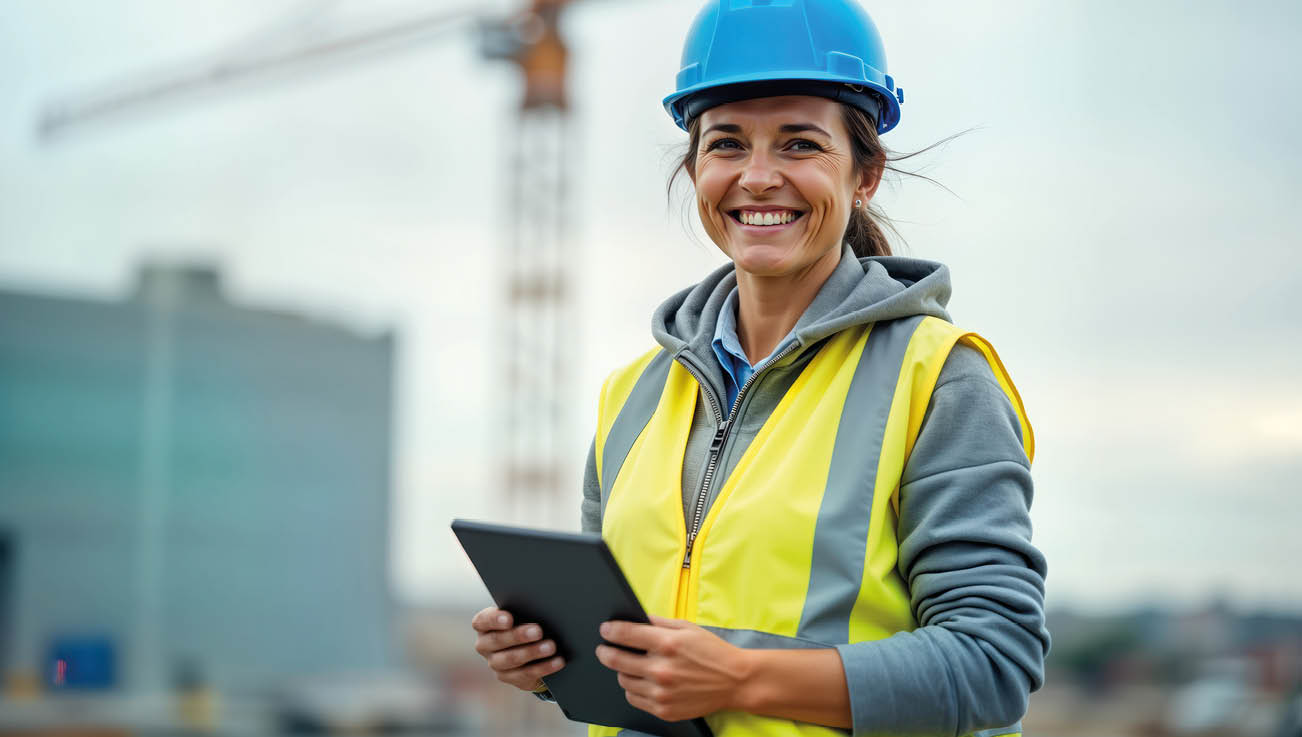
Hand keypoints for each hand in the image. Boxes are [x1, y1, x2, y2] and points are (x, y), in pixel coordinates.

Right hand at [471, 607, 564, 691]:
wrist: (529, 648)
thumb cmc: (523, 622)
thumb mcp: (520, 615)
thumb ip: (522, 610)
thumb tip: (540, 606)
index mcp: (484, 625)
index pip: (482, 621)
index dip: (494, 620)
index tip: (509, 619)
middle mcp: (485, 645)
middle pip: (498, 640)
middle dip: (518, 636)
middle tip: (538, 631)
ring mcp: (495, 663)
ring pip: (511, 659)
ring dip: (532, 652)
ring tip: (551, 646)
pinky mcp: (509, 677)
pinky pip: (526, 674)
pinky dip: (543, 667)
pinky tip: (557, 662)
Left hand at [594, 615, 750, 720]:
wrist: (735, 681)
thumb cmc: (712, 652)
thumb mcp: (687, 627)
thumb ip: (658, 622)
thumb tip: (634, 619)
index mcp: (667, 644)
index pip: (625, 635)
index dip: (609, 631)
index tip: (605, 630)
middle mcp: (662, 669)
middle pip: (616, 660)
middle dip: (606, 652)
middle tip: (604, 649)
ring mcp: (662, 692)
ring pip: (623, 681)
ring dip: (623, 672)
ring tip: (631, 666)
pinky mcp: (664, 710)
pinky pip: (634, 698)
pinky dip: (634, 689)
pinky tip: (643, 681)